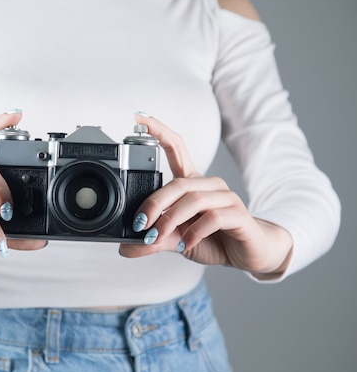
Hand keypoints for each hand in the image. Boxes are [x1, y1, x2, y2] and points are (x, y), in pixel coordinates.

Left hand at [119, 114, 292, 276]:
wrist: (247, 253)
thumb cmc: (213, 239)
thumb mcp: (176, 240)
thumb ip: (152, 241)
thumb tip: (125, 248)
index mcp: (192, 183)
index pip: (175, 147)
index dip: (159, 130)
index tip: (139, 117)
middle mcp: (210, 185)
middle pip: (178, 184)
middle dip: (155, 204)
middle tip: (140, 224)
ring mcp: (226, 198)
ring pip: (193, 200)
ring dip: (170, 220)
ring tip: (157, 237)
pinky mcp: (238, 214)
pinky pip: (213, 217)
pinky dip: (194, 232)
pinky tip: (185, 243)